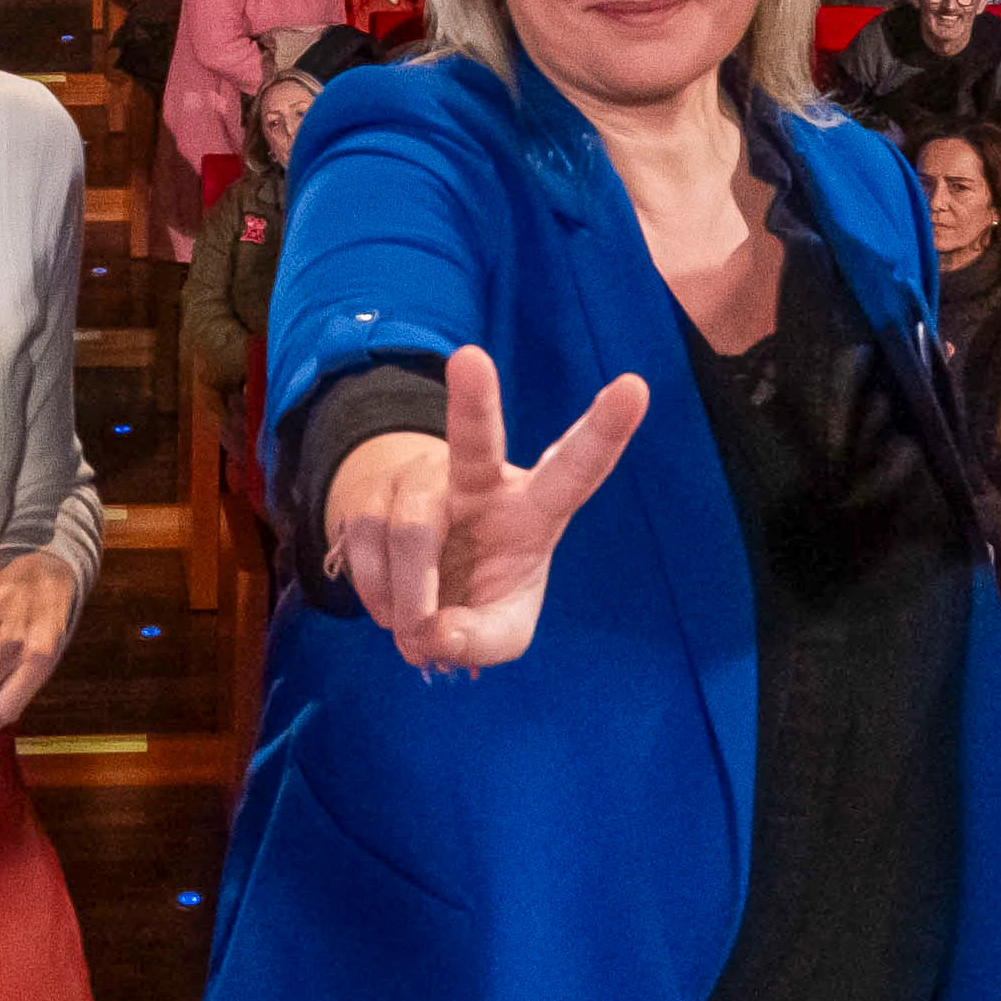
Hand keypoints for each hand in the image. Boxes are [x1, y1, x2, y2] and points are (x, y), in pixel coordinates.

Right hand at [319, 344, 648, 673]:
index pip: (574, 469)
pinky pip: (365, 549)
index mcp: (534, 507)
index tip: (634, 386)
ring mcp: (419, 481)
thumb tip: (434, 634)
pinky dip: (377, 597)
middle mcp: (477, 480)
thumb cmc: (480, 594)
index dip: (605, 430)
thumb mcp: (500, 631)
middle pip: (474, 439)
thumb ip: (480, 642)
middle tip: (471, 358)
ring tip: (414, 634)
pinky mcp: (371, 497)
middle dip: (473, 399)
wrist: (416, 585)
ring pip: (409, 533)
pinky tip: (392, 611)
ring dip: (407, 599)